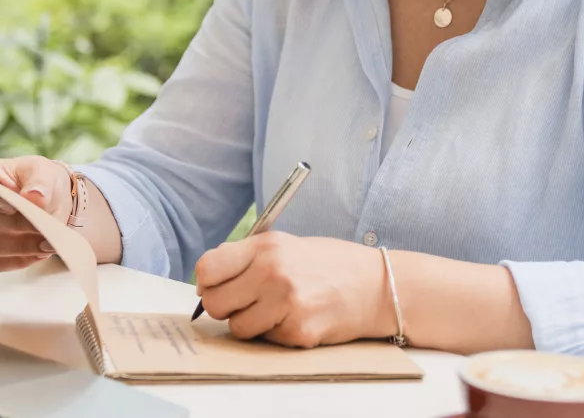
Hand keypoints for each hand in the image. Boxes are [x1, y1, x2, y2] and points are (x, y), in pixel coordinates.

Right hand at [0, 156, 69, 271]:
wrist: (42, 200)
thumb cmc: (36, 180)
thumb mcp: (44, 172)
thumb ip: (41, 182)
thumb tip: (35, 196)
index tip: (15, 206)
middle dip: (16, 226)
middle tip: (45, 229)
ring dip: (19, 247)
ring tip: (46, 243)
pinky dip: (16, 261)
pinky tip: (37, 254)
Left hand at [194, 232, 389, 348]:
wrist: (376, 285)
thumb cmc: (329, 264)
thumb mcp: (286, 245)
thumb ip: (247, 256)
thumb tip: (207, 277)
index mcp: (265, 246)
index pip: (207, 268)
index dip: (208, 282)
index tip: (219, 286)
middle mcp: (272, 272)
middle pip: (215, 303)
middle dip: (227, 307)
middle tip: (247, 302)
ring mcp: (285, 303)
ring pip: (237, 327)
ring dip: (252, 324)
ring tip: (276, 310)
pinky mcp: (297, 331)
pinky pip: (266, 340)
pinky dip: (277, 333)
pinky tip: (298, 317)